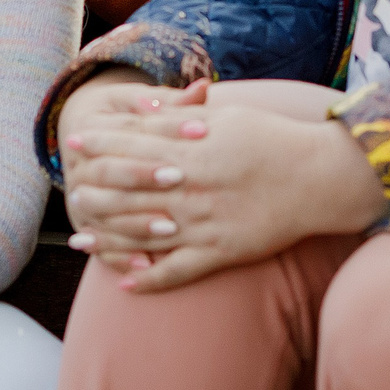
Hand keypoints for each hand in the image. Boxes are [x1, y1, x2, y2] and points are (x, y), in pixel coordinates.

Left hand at [60, 79, 385, 292]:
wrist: (319, 178)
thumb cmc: (273, 139)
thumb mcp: (225, 118)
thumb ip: (182, 117)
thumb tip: (146, 106)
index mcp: (190, 151)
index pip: (132, 145)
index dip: (100, 144)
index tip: (74, 142)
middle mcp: (191, 188)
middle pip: (129, 191)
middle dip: (96, 192)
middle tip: (70, 195)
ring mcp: (204, 223)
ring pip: (144, 233)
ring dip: (109, 238)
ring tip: (81, 242)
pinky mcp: (221, 252)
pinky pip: (178, 270)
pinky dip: (150, 278)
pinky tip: (125, 283)